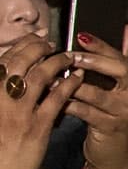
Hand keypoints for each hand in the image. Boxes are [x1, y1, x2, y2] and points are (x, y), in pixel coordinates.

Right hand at [0, 34, 79, 168]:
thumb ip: (2, 95)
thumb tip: (10, 75)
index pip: (2, 63)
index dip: (19, 48)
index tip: (31, 40)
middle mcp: (0, 101)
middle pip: (19, 63)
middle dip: (36, 48)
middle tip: (50, 43)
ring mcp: (18, 114)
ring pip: (39, 76)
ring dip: (56, 61)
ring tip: (67, 56)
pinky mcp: (37, 127)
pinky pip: (57, 99)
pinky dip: (69, 84)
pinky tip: (78, 78)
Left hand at [67, 30, 127, 168]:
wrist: (115, 155)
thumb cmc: (113, 117)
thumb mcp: (121, 89)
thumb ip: (121, 60)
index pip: (122, 58)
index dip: (102, 46)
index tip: (81, 36)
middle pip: (119, 70)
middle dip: (92, 61)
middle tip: (69, 56)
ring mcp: (127, 112)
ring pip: (98, 93)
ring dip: (72, 86)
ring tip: (54, 79)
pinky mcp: (112, 128)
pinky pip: (86, 112)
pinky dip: (69, 105)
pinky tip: (55, 100)